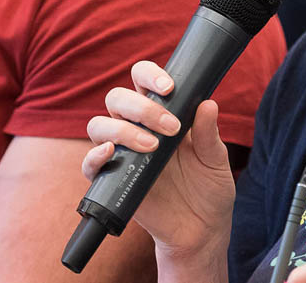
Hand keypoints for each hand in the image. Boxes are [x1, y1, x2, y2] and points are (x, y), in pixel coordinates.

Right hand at [83, 60, 236, 260]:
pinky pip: (89, 164)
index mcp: (161, 114)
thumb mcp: (215, 160)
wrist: (202, 231)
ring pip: (99, 124)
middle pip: (117, 98)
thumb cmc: (208, 189)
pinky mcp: (112, 181)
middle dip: (141, 107)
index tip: (169, 88)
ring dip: (122, 129)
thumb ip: (208, 134)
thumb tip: (207, 103)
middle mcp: (136, 128)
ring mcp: (122, 154)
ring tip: (152, 147)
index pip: (142, 80)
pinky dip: (94, 156)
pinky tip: (112, 153)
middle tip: (170, 128)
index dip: (149, 75)